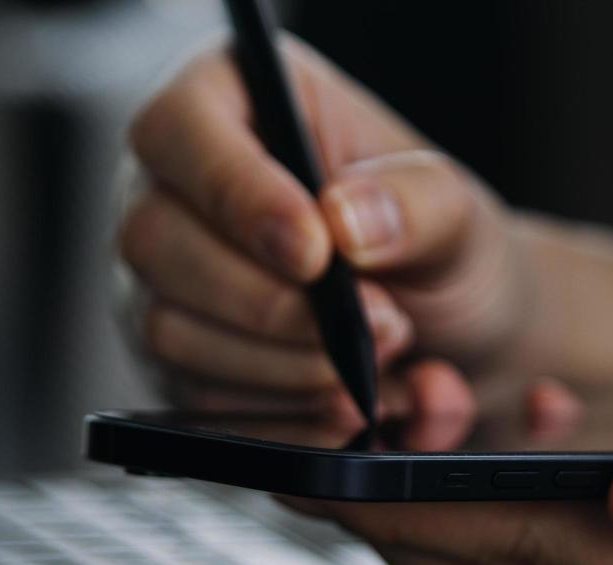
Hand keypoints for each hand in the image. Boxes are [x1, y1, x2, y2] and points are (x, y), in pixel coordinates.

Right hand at [117, 37, 528, 418]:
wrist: (446, 335)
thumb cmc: (433, 246)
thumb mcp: (455, 211)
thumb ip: (414, 203)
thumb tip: (347, 220)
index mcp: (226, 100)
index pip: (179, 130)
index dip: (237, 195)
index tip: (316, 252)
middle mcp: (170, 188)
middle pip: (157, 241)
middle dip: (276, 306)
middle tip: (381, 323)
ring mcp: (160, 280)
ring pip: (172, 332)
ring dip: (289, 367)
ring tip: (382, 360)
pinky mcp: (174, 361)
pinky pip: (198, 401)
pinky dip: (285, 416)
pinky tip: (349, 404)